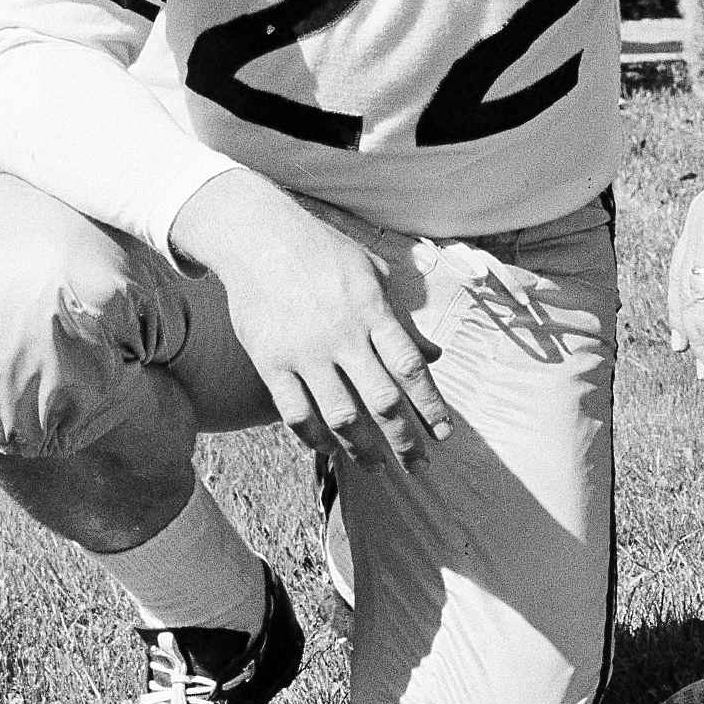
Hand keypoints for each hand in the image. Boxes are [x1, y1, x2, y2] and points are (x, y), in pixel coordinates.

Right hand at [169, 169, 448, 467]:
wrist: (259, 238)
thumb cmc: (324, 253)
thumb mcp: (372, 274)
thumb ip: (403, 319)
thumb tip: (434, 355)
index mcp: (373, 310)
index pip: (411, 368)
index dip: (430, 404)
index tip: (444, 433)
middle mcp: (342, 335)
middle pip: (381, 401)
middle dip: (404, 439)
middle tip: (419, 464)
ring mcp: (304, 352)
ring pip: (340, 415)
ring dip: (362, 448)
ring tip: (378, 465)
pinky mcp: (270, 362)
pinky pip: (295, 413)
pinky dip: (315, 438)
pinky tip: (331, 450)